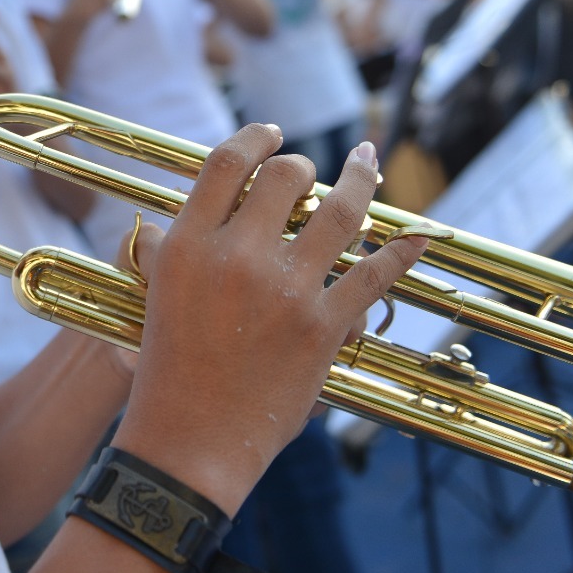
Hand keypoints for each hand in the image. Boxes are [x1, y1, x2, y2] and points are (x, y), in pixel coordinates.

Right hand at [111, 132, 429, 514]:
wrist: (191, 439)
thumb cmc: (166, 370)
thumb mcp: (155, 296)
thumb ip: (168, 251)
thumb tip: (175, 222)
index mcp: (188, 245)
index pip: (226, 162)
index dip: (255, 138)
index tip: (271, 133)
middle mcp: (237, 257)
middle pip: (285, 175)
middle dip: (301, 165)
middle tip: (306, 172)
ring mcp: (286, 290)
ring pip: (340, 210)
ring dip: (360, 180)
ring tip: (366, 163)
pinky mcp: (324, 326)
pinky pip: (375, 274)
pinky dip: (402, 248)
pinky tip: (418, 232)